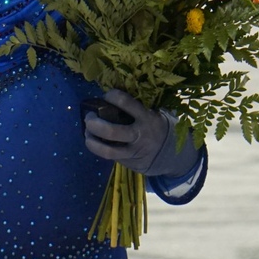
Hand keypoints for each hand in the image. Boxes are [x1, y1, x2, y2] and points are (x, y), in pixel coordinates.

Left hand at [84, 89, 198, 176]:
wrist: (171, 154)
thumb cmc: (157, 127)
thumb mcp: (154, 114)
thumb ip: (137, 108)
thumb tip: (113, 96)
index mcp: (146, 117)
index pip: (126, 103)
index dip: (112, 96)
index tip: (106, 95)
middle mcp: (139, 135)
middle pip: (110, 131)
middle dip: (94, 123)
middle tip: (89, 117)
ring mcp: (133, 151)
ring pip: (107, 151)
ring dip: (92, 141)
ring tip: (87, 133)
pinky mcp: (129, 162)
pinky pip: (111, 157)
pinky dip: (99, 149)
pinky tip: (96, 142)